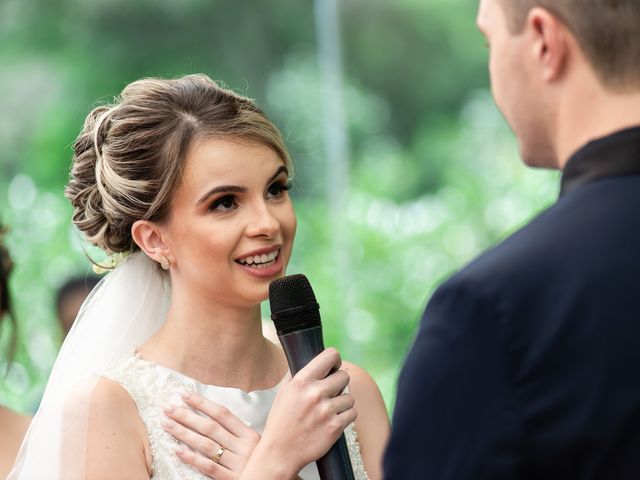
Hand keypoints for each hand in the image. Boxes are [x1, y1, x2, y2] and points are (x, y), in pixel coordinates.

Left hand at [163, 392, 259, 478]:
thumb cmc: (259, 461)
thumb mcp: (255, 444)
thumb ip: (237, 432)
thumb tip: (212, 413)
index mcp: (249, 435)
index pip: (222, 414)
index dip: (202, 403)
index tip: (184, 395)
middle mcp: (243, 447)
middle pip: (210, 428)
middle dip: (187, 416)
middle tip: (168, 409)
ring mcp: (237, 464)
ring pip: (206, 445)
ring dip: (184, 434)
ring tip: (167, 425)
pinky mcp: (231, 479)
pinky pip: (208, 467)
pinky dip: (192, 458)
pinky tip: (178, 451)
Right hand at [241, 348, 356, 478]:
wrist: (280, 452)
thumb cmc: (281, 421)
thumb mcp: (284, 391)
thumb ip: (298, 374)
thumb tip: (315, 360)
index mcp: (301, 381)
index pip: (330, 355)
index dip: (335, 360)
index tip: (333, 367)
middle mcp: (315, 393)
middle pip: (344, 376)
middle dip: (339, 384)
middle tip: (331, 392)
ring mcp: (326, 411)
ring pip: (350, 397)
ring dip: (343, 403)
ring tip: (329, 410)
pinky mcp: (335, 427)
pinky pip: (352, 413)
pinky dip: (346, 417)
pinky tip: (334, 420)